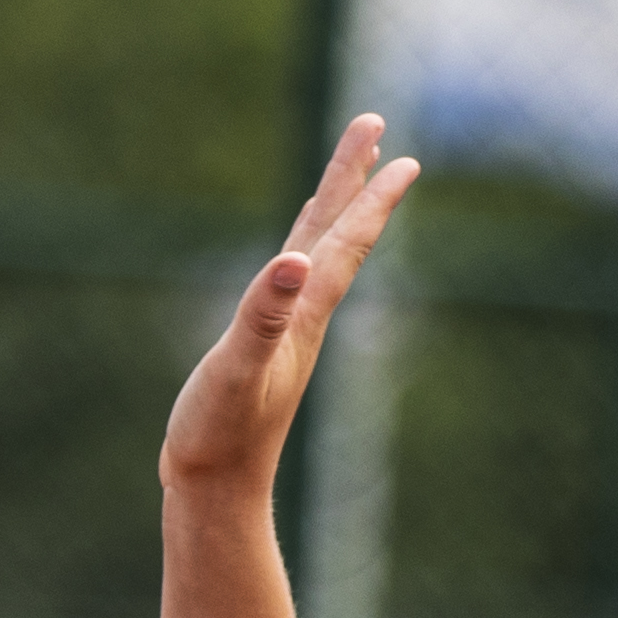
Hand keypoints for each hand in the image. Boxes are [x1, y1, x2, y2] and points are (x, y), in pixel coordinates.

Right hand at [161, 114, 419, 502]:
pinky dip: (298, 251)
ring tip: (349, 172)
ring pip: (316, 253)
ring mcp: (286, 333)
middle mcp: (303, 317)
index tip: (402, 155)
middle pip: (338, 234)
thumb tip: (290, 262)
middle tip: (373, 125)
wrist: (215, 493)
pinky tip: (295, 252)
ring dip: (334, 209)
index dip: (372, 198)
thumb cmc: (219, 436)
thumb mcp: (235, 370)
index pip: (345, 243)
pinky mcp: (263, 348)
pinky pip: (289, 283)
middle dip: (356, 179)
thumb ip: (262, 316)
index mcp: (304, 314)